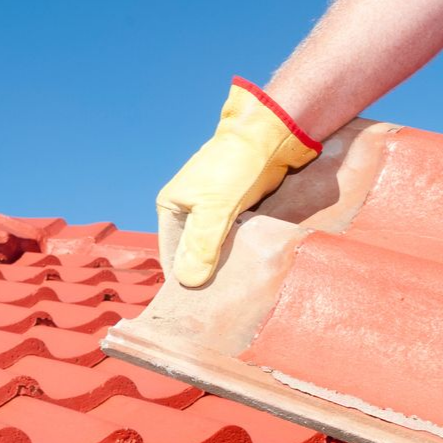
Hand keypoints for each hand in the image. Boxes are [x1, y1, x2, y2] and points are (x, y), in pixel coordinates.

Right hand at [157, 77, 319, 286]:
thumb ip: (201, 245)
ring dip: (224, 268)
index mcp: (172, 207)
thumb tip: (188, 282)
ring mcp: (213, 212)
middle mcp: (189, 210)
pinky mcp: (236, 212)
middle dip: (205, 276)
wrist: (270, 136)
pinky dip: (238, 255)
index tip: (199, 307)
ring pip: (215, 250)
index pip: (171, 255)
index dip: (183, 281)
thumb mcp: (215, 208)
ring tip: (235, 293)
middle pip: (193, 255)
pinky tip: (248, 273)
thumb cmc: (236, 166)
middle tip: (221, 305)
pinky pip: (233, 241)